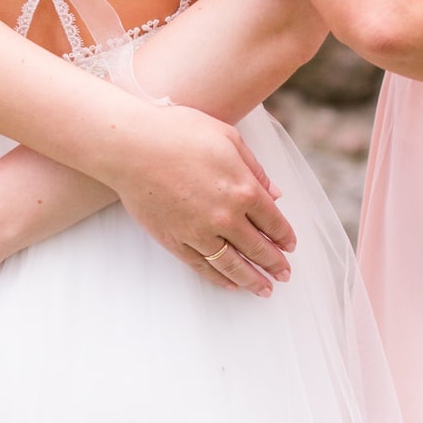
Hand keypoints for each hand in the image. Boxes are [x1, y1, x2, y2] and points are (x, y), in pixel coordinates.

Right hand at [102, 103, 296, 296]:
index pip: (273, 222)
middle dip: (274, 264)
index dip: (285, 237)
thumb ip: (254, 169)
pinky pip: (202, 266)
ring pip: (233, 264)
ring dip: (252, 280)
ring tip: (264, 290)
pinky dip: (219, 278)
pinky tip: (230, 284)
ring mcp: (199, 232)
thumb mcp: (228, 138)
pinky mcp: (175, 240)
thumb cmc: (179, 132)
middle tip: (284, 275)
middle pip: (258, 248)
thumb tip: (273, 194)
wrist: (132, 145)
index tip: (290, 247)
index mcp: (244, 189)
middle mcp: (226, 216)